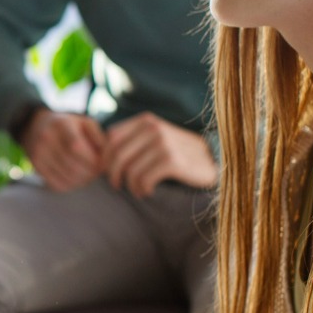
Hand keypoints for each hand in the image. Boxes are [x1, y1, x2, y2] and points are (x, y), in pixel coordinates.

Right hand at [20, 109, 105, 191]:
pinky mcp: (36, 166)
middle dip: (90, 173)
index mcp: (61, 125)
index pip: (76, 147)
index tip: (101, 162)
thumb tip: (107, 158)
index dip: (92, 159)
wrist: (35, 126)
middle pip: (73, 166)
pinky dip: (71, 186)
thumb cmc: (68, 126)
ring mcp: (38, 154)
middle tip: (97, 172)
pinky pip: (57, 185)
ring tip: (88, 175)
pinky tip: (76, 178)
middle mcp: (46, 139)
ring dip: (83, 181)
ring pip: (66, 178)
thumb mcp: (84, 123)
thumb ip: (99, 138)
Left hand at [102, 113, 216, 197]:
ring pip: (130, 170)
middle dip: (112, 174)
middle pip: (117, 155)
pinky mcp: (172, 161)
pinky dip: (142, 189)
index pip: (111, 138)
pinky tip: (148, 191)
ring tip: (138, 190)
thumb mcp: (155, 138)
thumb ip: (132, 140)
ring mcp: (163, 144)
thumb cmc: (178, 152)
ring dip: (130, 186)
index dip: (105, 157)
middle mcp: (153, 129)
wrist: (213, 161)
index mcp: (146, 121)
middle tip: (117, 186)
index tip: (108, 172)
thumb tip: (100, 156)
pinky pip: (144, 179)